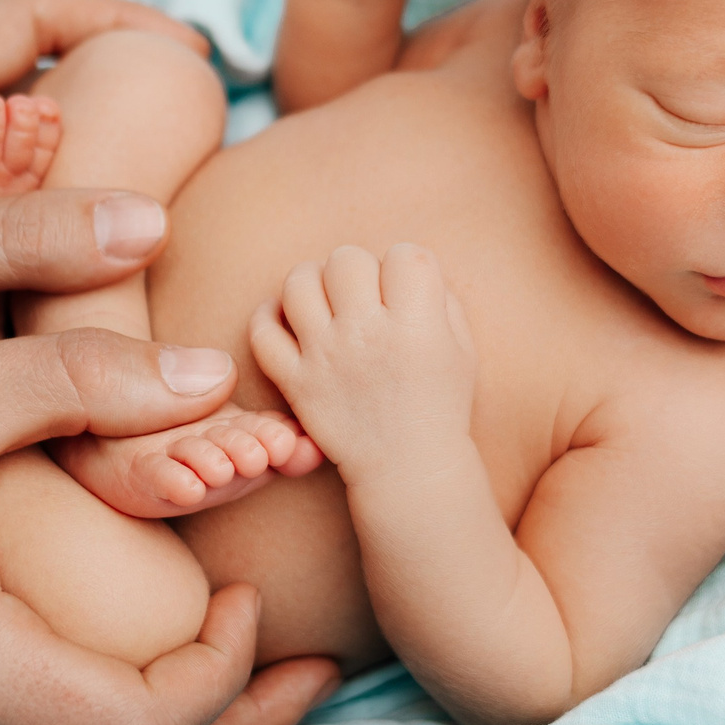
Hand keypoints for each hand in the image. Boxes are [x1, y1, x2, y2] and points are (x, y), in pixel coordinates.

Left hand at [0, 0, 207, 378]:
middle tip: (189, 171)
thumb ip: (14, 238)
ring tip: (153, 262)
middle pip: (35, 104)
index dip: (113, 19)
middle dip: (116, 125)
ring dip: (83, 215)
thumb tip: (144, 222)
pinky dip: (44, 283)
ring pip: (17, 193)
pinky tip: (74, 334)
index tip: (185, 59)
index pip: (25, 18)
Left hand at [248, 243, 476, 486]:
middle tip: (363, 294)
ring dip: (312, 282)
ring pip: (298, 283)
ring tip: (324, 300)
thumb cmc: (440, 405)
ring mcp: (325, 358)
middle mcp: (368, 335)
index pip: (405, 255)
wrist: (409, 469)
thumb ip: (442, 299)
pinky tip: (286, 319)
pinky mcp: (295, 382)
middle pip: (346, 259)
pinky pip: (262, 331)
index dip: (407, 264)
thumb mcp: (462, 350)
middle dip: (358, 268)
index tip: (406, 287)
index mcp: (417, 326)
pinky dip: (268, 317)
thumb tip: (409, 267)